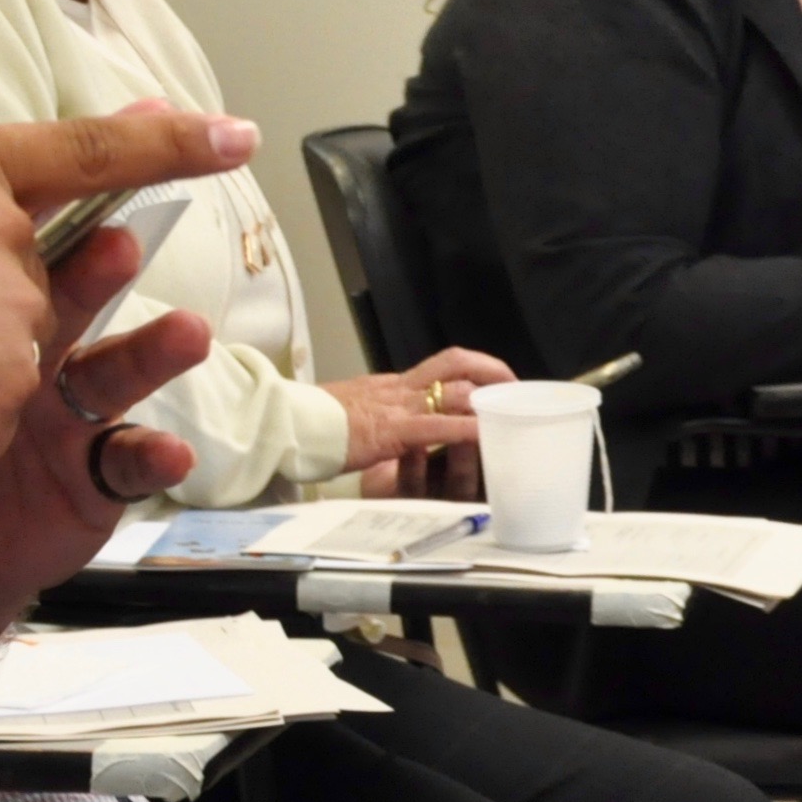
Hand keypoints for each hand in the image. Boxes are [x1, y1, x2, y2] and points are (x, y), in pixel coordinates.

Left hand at [0, 216, 213, 565]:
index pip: (25, 225)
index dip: (74, 184)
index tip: (138, 122)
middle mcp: (31, 344)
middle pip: (75, 289)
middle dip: (103, 263)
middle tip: (117, 242)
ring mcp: (63, 411)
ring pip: (116, 368)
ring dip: (156, 348)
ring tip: (185, 334)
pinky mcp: (85, 479)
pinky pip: (127, 463)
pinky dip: (153, 454)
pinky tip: (171, 450)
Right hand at [316, 346, 513, 494]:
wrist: (287, 423)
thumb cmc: (309, 422)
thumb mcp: (348, 411)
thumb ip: (371, 414)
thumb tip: (378, 423)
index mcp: (390, 385)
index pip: (441, 365)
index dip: (475, 367)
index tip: (495, 380)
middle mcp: (399, 388)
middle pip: (456, 365)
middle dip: (492, 373)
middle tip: (514, 389)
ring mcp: (397, 407)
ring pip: (454, 392)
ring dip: (486, 403)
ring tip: (510, 415)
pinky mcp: (392, 431)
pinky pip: (438, 427)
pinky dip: (467, 431)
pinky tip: (487, 436)